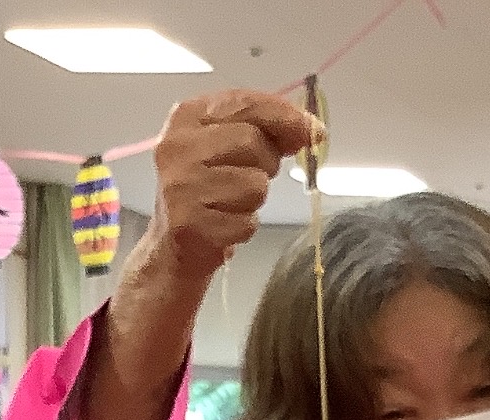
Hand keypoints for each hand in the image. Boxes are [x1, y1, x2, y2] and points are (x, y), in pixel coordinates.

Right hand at [146, 90, 319, 279]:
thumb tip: (314, 130)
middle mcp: (178, 145)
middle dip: (265, 162)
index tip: (313, 130)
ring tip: (232, 202)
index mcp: (188, 116)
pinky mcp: (189, 223)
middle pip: (251, 141)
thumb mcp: (234, 148)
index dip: (284, 115)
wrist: (175, 246)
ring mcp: (181, 185)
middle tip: (250, 175)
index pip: (244, 103)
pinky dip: (245, 226)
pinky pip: (246, 222)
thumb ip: (270, 132)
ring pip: (254, 184)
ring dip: (255, 198)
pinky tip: (225, 224)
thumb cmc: (211, 190)